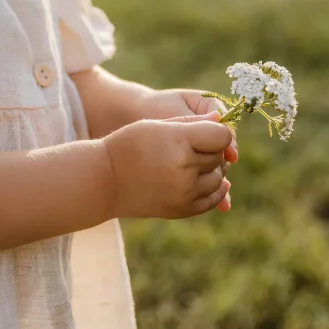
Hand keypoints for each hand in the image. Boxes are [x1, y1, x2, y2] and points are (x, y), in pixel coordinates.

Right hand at [102, 114, 231, 219]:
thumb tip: (220, 118)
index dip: (217, 132)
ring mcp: (185, 192)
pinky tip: (205, 180)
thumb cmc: (129, 144)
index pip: (222, 136)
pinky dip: (215, 189)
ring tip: (192, 163)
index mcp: (178, 141)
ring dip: (212, 170)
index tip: (206, 131)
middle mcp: (185, 168)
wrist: (106, 179)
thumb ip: (192, 122)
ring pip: (219, 178)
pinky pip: (213, 199)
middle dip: (211, 150)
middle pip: (220, 156)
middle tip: (194, 146)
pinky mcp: (184, 209)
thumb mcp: (157, 124)